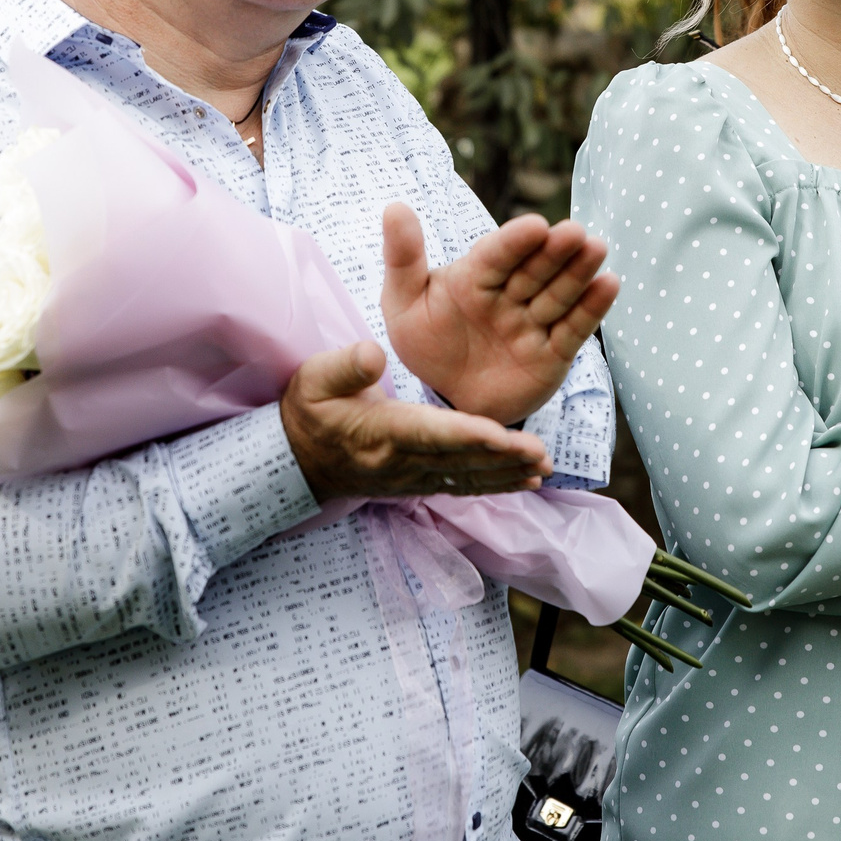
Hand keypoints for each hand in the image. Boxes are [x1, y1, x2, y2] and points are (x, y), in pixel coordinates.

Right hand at [281, 340, 553, 500]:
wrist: (298, 461)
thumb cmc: (310, 411)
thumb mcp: (314, 379)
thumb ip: (345, 367)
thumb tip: (374, 354)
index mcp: (380, 431)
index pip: (429, 433)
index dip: (466, 435)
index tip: (500, 434)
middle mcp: (402, 461)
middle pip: (458, 460)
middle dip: (501, 459)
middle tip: (540, 455)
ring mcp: (412, 477)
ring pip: (466, 477)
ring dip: (506, 475)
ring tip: (543, 468)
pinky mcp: (420, 483)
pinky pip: (462, 486)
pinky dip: (496, 485)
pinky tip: (526, 481)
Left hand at [381, 204, 619, 425]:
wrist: (448, 400)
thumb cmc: (427, 343)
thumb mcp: (404, 303)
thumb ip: (403, 258)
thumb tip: (394, 205)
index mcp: (475, 277)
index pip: (496, 255)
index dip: (514, 242)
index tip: (534, 226)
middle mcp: (510, 295)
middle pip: (535, 270)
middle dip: (555, 252)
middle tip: (574, 233)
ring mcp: (534, 323)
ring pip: (559, 294)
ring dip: (579, 272)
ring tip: (596, 247)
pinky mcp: (553, 354)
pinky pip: (573, 330)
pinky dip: (592, 308)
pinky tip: (609, 283)